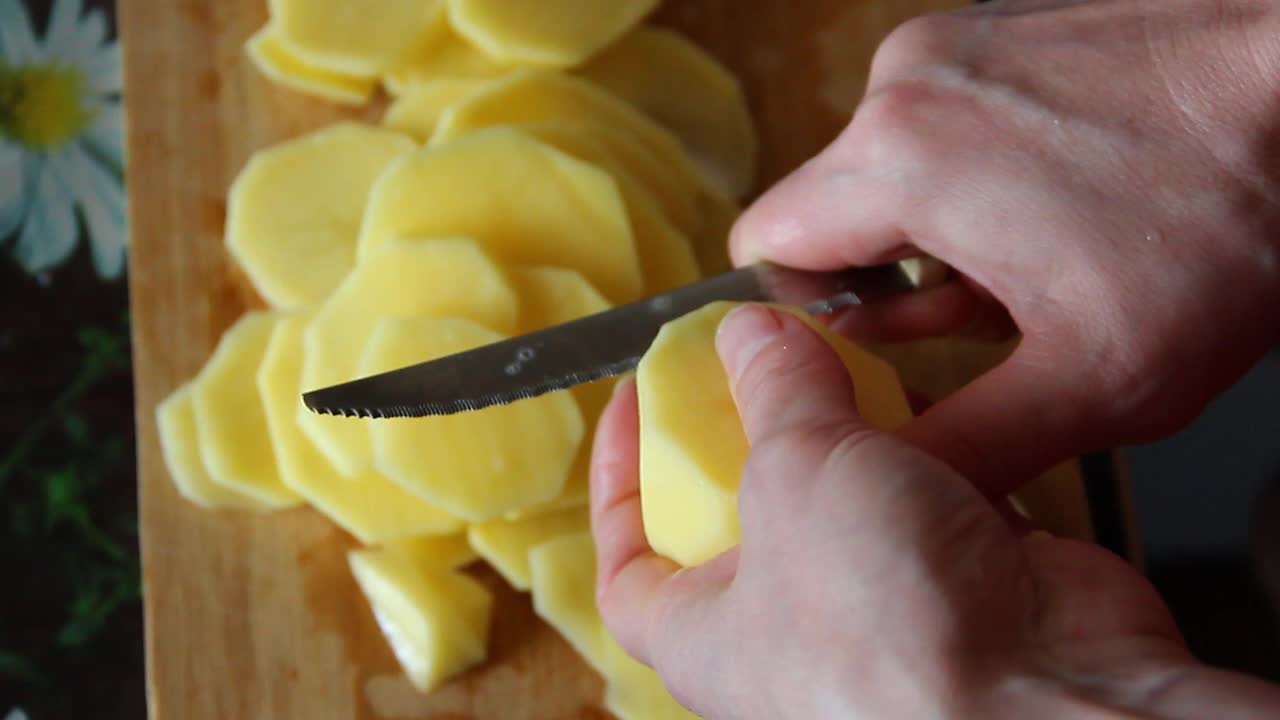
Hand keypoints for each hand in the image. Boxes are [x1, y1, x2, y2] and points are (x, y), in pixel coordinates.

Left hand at [591, 305, 1279, 718]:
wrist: (1053, 699)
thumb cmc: (888, 634)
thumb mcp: (795, 475)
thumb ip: (773, 392)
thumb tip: (752, 334)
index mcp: (707, 637)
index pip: (628, 563)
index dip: (620, 479)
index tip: (636, 404)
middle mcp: (787, 634)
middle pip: (744, 516)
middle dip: (753, 432)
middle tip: (755, 363)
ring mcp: (880, 613)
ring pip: (847, 502)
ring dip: (849, 430)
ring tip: (843, 358)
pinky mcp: (961, 588)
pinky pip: (928, 504)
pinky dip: (929, 450)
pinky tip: (929, 397)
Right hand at [731, 0, 1279, 495]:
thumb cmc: (1226, 222)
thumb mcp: (1094, 381)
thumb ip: (962, 445)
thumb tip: (881, 490)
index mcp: (898, 159)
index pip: (764, 242)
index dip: (805, 312)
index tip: (867, 344)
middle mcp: (905, 83)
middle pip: (831, 209)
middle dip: (892, 276)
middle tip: (989, 314)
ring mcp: (953, 43)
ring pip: (886, 165)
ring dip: (938, 227)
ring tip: (1037, 255)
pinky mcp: (994, 28)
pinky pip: (937, 117)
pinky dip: (973, 169)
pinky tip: (1053, 202)